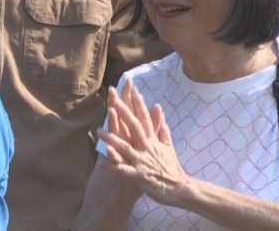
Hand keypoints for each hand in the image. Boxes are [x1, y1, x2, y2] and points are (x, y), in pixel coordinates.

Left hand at [97, 79, 187, 205]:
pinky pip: (124, 171)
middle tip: (112, 100)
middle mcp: (147, 148)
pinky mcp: (139, 176)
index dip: (139, 104)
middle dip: (123, 113)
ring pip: (125, 147)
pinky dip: (113, 167)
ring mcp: (142, 161)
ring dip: (112, 139)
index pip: (145, 118)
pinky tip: (102, 164)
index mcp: (153, 140)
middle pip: (134, 127)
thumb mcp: (168, 146)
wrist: (180, 189)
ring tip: (99, 132)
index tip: (133, 89)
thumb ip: (161, 128)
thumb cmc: (172, 168)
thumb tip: (159, 110)